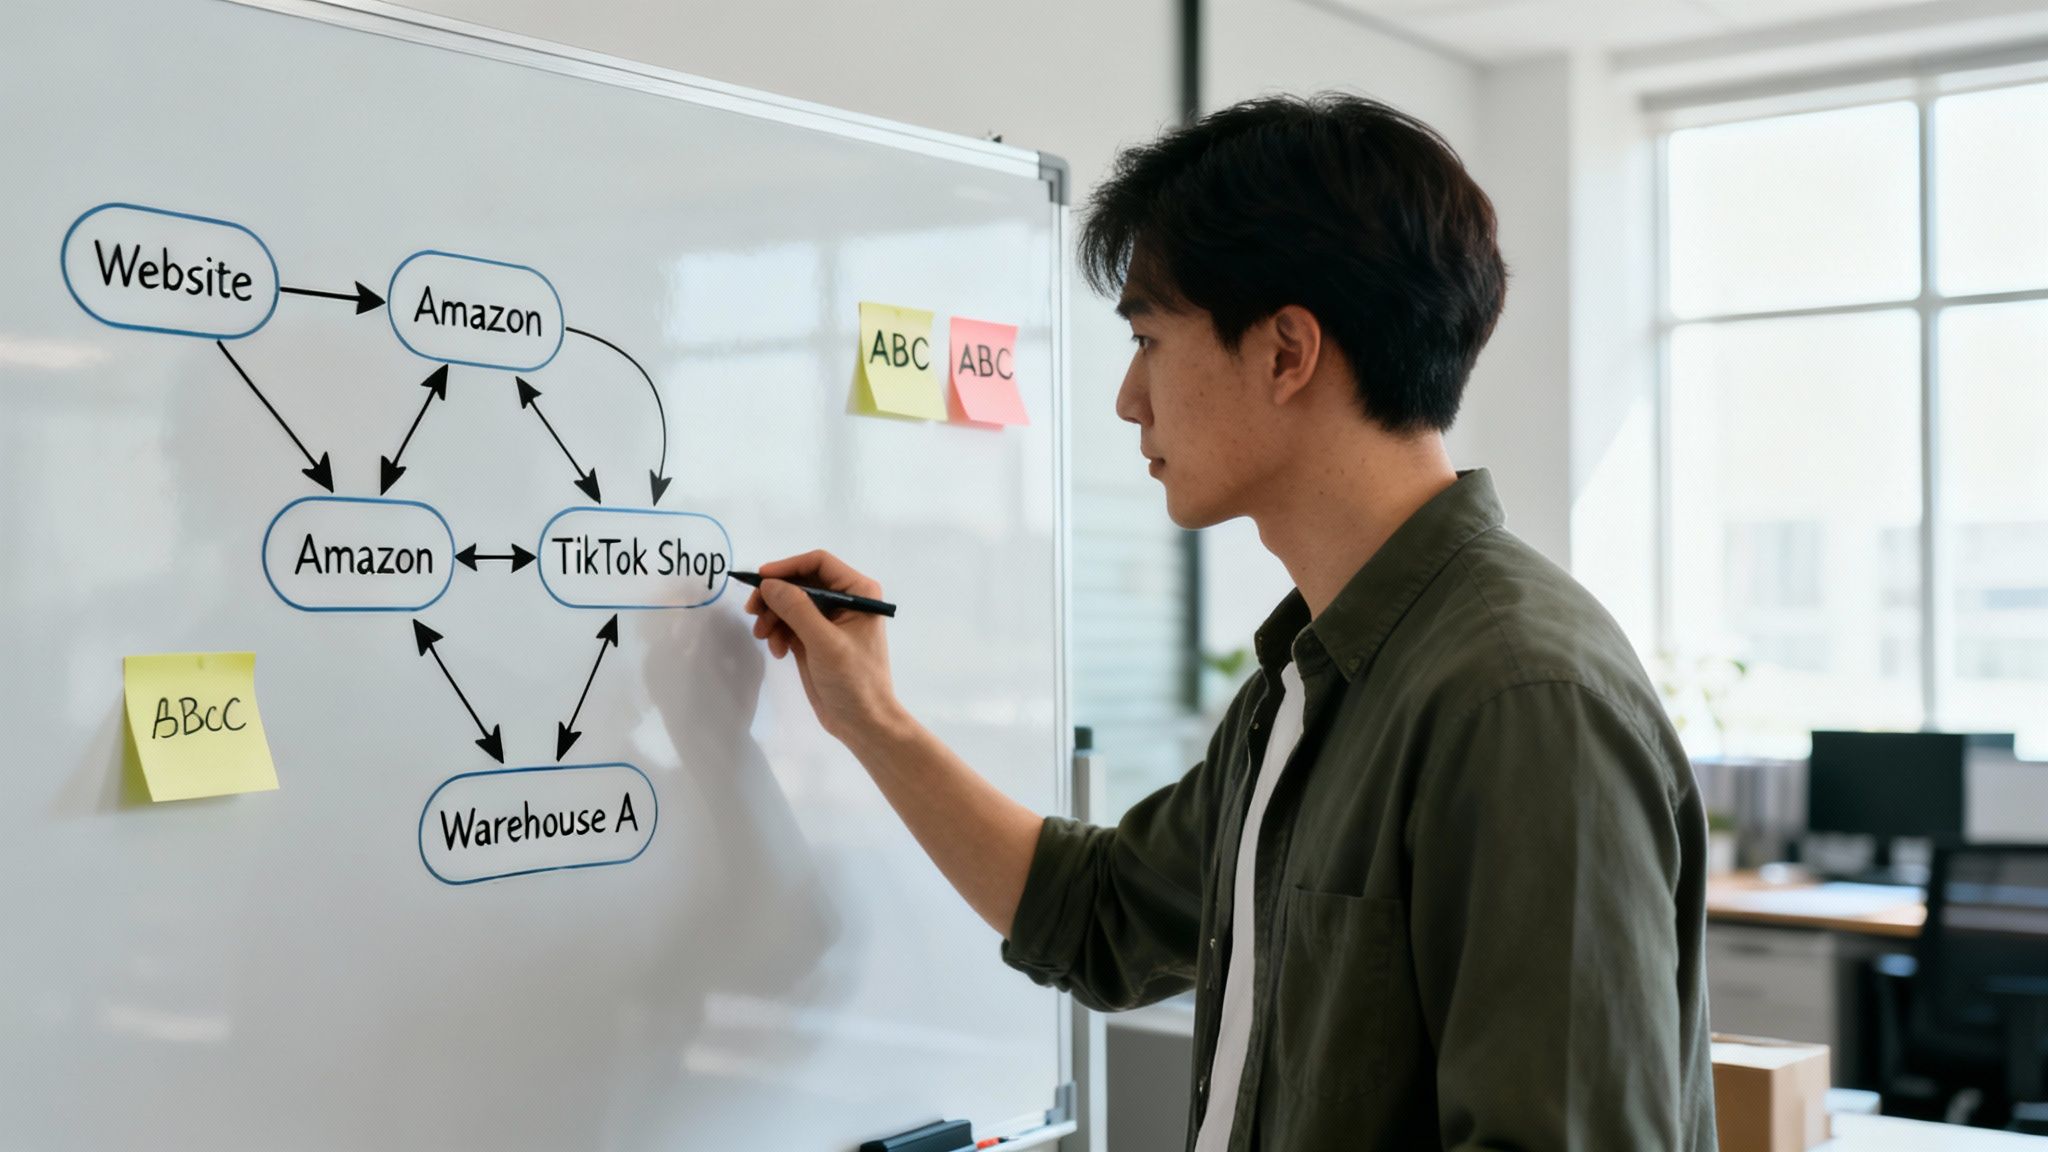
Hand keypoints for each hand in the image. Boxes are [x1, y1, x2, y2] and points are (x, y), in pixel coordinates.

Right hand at [743, 550, 906, 747]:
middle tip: (753, 612)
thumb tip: (768, 584)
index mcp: (859, 592)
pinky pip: (789, 624)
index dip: (787, 567)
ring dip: (773, 617)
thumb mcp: (824, 642)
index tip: (760, 580)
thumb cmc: (854, 679)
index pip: (819, 563)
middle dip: (775, 596)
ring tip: (764, 637)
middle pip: (800, 582)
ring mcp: (829, 621)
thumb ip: (796, 609)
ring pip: (791, 604)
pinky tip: (777, 651)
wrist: (863, 722)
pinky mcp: (815, 640)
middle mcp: (845, 601)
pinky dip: (779, 633)